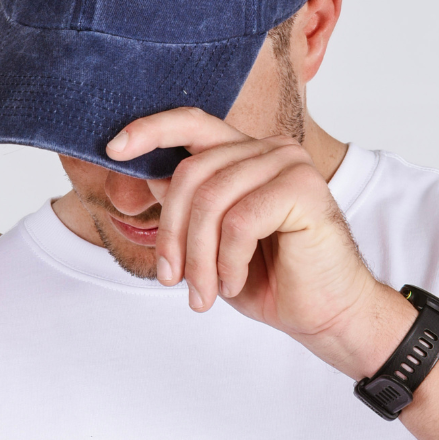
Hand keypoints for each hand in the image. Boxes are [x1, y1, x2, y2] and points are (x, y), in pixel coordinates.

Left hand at [106, 108, 414, 378]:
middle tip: (172, 280)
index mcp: (244, 153)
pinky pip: (239, 222)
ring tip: (205, 293)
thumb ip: (184, 206)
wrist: (325, 315)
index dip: (149, 131)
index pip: (191, 124)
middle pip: (190, 174)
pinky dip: (228, 261)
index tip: (113, 149)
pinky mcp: (304, 189)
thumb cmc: (269, 279)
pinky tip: (235, 283)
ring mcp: (289, 164)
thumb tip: (146, 178)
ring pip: (210, 201)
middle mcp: (268, 148)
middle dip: (172, 234)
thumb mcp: (210, 242)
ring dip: (198, 257)